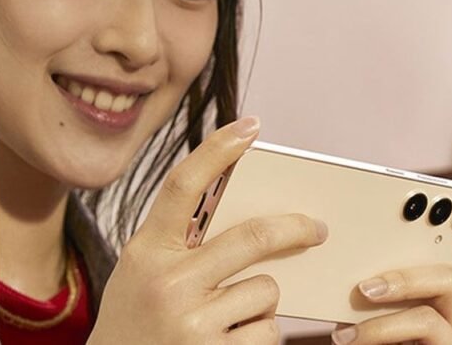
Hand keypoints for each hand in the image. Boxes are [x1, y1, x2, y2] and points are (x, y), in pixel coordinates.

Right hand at [87, 116, 328, 344]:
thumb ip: (181, 245)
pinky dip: (259, 334)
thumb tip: (252, 220)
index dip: (217, 151)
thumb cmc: (136, 322)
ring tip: (227, 318)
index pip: (183, 186)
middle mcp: (169, 283)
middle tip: (316, 228)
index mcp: (147, 252)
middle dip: (295, 228)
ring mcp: (194, 322)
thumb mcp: (142, 274)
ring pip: (266, 290)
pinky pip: (268, 330)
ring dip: (260, 301)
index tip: (249, 127)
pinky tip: (228, 342)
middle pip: (253, 237)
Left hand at [331, 181, 451, 343]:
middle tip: (364, 288)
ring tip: (341, 334)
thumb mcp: (361, 311)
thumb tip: (336, 253)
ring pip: (429, 317)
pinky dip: (380, 337)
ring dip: (381, 324)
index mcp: (435, 296)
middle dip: (405, 276)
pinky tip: (345, 342)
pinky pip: (420, 337)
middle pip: (448, 278)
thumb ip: (365, 286)